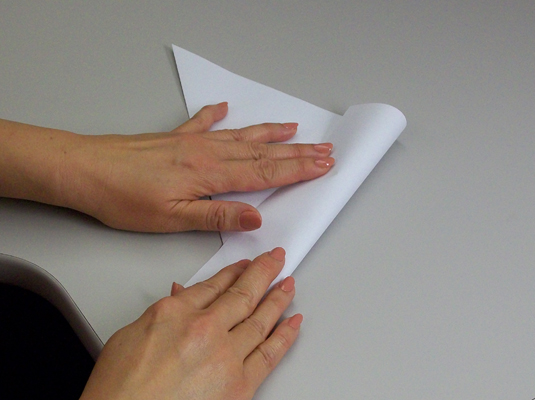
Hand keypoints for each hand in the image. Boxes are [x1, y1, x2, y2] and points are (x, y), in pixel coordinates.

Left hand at [61, 102, 333, 231]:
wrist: (85, 170)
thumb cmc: (123, 197)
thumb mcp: (172, 218)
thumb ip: (216, 217)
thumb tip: (255, 219)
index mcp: (210, 174)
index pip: (265, 173)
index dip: (297, 170)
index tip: (322, 165)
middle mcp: (206, 153)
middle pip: (262, 153)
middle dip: (297, 153)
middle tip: (323, 150)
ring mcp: (191, 143)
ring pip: (241, 137)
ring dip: (271, 135)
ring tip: (294, 130)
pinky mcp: (174, 139)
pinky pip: (203, 123)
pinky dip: (217, 116)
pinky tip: (225, 109)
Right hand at [80, 248, 301, 399]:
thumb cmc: (118, 389)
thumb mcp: (130, 335)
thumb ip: (165, 313)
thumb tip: (182, 296)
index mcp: (176, 312)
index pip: (214, 284)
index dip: (234, 271)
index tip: (245, 265)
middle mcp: (204, 329)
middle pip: (243, 293)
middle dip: (264, 272)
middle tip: (276, 260)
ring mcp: (225, 356)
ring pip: (260, 318)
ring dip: (278, 298)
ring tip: (288, 285)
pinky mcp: (239, 385)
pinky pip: (269, 353)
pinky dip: (285, 335)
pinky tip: (293, 321)